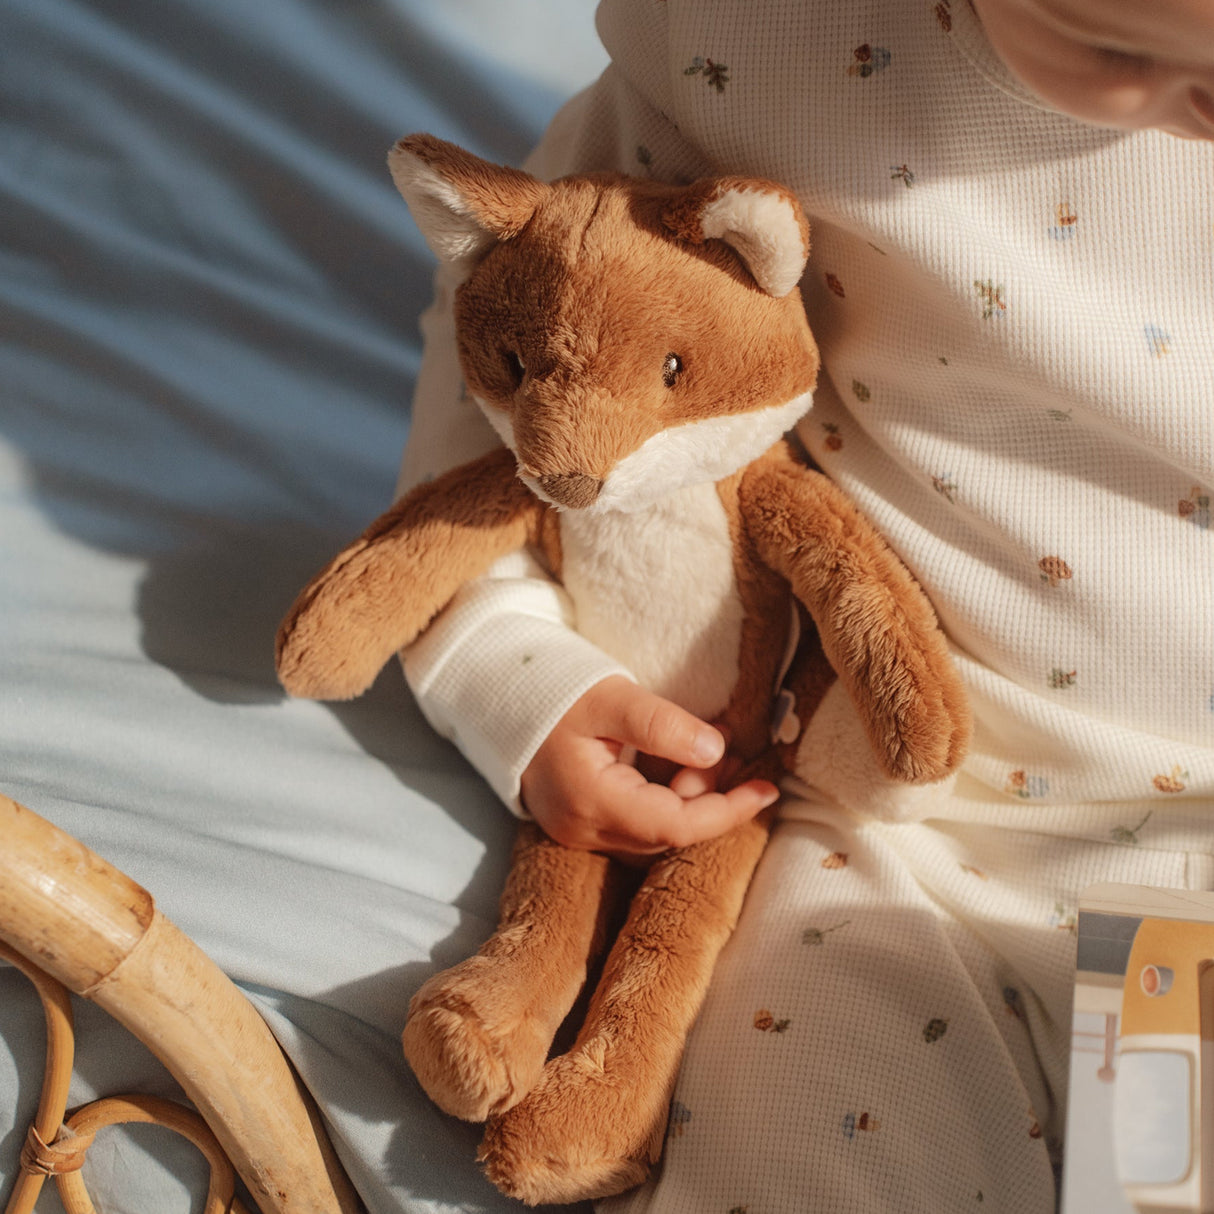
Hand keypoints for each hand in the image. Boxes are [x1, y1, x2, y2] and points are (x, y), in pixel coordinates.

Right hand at [519, 675, 779, 855]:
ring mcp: (578, 831)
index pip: (676, 827)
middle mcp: (584, 830)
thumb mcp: (611, 698)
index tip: (767, 789)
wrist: (496, 695)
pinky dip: (666, 796)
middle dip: (709, 795)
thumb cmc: (551, 690)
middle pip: (668, 833)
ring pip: (655, 831)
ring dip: (689, 795)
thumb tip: (717, 753)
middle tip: (722, 741)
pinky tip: (674, 759)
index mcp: (591, 802)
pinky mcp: (579, 822)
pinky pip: (637, 822)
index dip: (728, 811)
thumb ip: (663, 725)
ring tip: (702, 744)